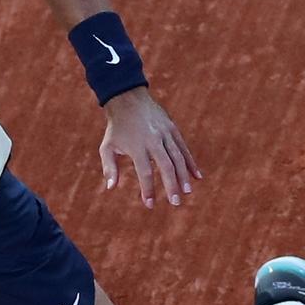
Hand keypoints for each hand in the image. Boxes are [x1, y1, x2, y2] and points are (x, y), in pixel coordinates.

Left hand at [98, 87, 201, 208]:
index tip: (149, 205)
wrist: (128, 99)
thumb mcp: (107, 147)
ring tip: (187, 192)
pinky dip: (191, 162)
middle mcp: (153, 140)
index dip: (148, 189)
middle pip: (166, 166)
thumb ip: (109, 167)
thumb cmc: (116, 128)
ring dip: (184, 176)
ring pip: (178, 157)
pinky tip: (197, 176)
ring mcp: (165, 134)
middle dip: (171, 186)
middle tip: (175, 203)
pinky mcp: (173, 129)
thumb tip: (111, 188)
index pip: (145, 172)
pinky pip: (184, 148)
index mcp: (137, 146)